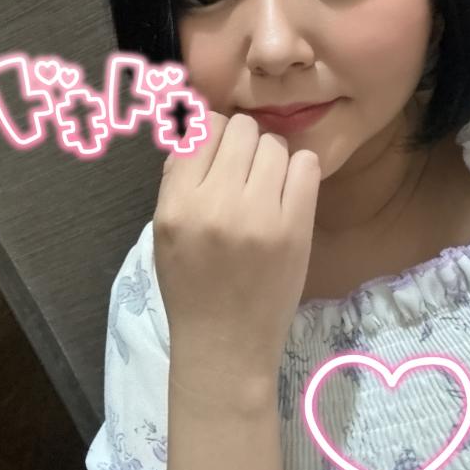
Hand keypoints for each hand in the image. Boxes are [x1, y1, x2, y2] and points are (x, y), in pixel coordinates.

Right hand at [153, 110, 320, 382]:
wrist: (226, 344)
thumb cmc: (190, 287)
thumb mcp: (163, 232)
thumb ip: (177, 178)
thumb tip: (199, 125)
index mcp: (177, 204)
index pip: (203, 129)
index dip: (214, 132)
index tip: (220, 150)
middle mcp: (216, 203)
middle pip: (242, 130)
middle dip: (244, 143)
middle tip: (244, 169)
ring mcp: (259, 216)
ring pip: (274, 144)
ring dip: (271, 157)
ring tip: (266, 185)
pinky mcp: (295, 228)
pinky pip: (306, 166)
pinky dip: (298, 171)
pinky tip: (287, 193)